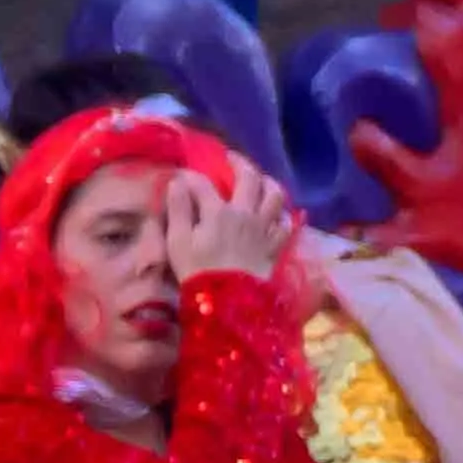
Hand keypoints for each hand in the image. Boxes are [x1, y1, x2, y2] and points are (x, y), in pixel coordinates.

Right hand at [166, 163, 301, 287]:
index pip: (203, 183)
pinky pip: (285, 224)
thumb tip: (177, 182)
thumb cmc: (198, 272)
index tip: (183, 177)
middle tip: (232, 159)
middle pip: (249, 178)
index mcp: (217, 211)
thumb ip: (178, 209)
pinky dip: (281, 215)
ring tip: (261, 180)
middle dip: (240, 163)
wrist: (227, 304)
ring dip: (269, 183)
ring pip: (275, 196)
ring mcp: (263, 229)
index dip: (191, 177)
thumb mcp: (178, 241)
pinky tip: (274, 214)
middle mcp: (245, 214)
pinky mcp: (275, 246)